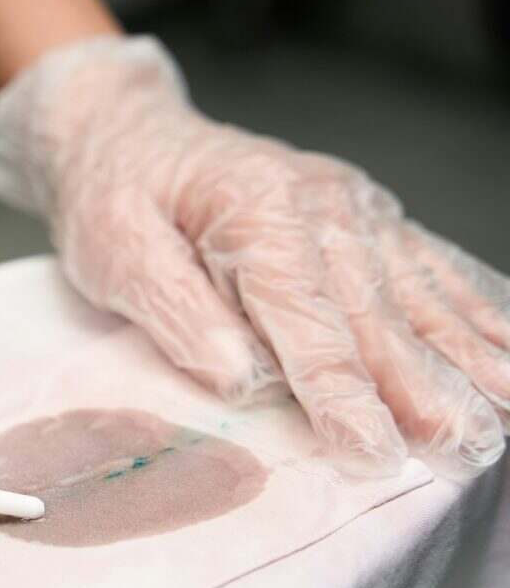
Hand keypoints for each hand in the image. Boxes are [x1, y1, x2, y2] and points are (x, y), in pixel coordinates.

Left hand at [0, 35, 509, 473]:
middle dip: (425, 388)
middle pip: (378, 314)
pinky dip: (474, 311)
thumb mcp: (117, 252)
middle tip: (464, 448)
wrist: (132, 137)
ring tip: (501, 417)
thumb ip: (178, 312)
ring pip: (419, 295)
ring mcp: (354, 212)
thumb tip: (237, 377)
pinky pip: (432, 270)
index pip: (305, 319)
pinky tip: (505, 352)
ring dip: (465, 360)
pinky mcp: (368, 222)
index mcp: (257, 213)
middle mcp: (322, 208)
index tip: (371, 449)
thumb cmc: (117, 198)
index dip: (341, 391)